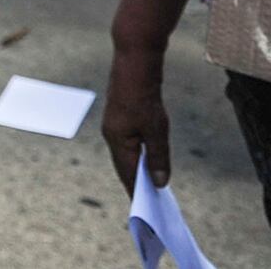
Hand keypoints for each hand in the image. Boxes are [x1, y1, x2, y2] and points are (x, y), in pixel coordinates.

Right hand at [100, 46, 172, 188]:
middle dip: (137, 183)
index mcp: (116, 140)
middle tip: (152, 200)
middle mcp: (111, 134)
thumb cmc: (144, 95)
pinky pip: (129, 141)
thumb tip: (160, 182)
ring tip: (153, 181)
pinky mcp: (120, 115)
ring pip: (126, 153)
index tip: (146, 210)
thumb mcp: (157, 129)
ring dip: (138, 167)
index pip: (127, 174)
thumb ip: (158, 157)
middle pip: (124, 166)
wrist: (134, 60)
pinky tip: (149, 155)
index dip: (137, 192)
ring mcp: (114, 124)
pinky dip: (138, 152)